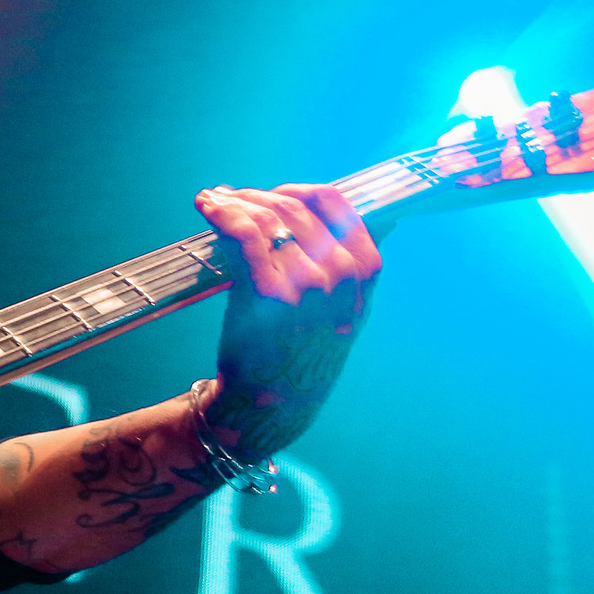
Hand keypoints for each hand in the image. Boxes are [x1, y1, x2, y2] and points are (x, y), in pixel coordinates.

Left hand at [192, 182, 380, 458]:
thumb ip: (359, 263)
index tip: (272, 195)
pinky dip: (222, 213)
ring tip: (214, 201)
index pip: (336, 204)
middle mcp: (343, 276)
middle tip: (233, 198)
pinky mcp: (270, 296)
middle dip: (259, 196)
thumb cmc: (303, 349)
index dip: (298, 192)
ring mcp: (308, 286)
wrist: (273, 402)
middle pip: (296, 207)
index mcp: (366, 272)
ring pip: (267, 217)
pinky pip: (244, 235)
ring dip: (235, 201)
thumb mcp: (347, 308)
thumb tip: (386, 217)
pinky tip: (206, 206)